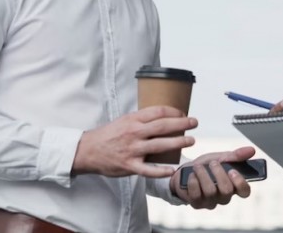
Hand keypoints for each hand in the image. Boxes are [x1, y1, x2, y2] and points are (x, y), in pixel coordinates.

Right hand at [72, 106, 196, 177]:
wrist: (87, 150)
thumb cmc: (108, 135)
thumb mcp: (124, 120)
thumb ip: (141, 119)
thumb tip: (163, 116)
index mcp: (132, 120)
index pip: (158, 112)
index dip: (173, 112)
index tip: (183, 113)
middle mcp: (134, 133)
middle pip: (163, 126)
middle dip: (182, 124)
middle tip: (194, 123)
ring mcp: (132, 150)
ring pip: (160, 145)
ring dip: (178, 143)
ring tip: (191, 140)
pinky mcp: (129, 166)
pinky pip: (148, 170)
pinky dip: (161, 171)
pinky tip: (173, 170)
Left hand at [171, 146, 255, 208]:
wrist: (186, 170)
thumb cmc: (207, 166)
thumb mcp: (221, 157)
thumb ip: (236, 155)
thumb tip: (252, 150)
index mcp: (233, 186)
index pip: (245, 192)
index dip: (240, 183)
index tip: (232, 171)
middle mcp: (224, 197)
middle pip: (227, 191)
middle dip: (219, 174)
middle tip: (213, 163)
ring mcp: (210, 202)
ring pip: (211, 192)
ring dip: (203, 175)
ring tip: (197, 166)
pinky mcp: (197, 204)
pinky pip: (196, 195)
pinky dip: (193, 182)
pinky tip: (191, 175)